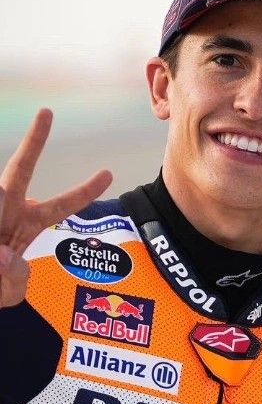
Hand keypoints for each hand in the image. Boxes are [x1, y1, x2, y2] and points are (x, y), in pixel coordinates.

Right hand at [0, 108, 112, 307]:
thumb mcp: (9, 291)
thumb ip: (12, 280)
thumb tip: (3, 254)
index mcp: (27, 223)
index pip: (60, 206)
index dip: (84, 192)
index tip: (109, 173)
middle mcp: (6, 208)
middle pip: (19, 170)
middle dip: (33, 143)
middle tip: (47, 111)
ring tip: (3, 251)